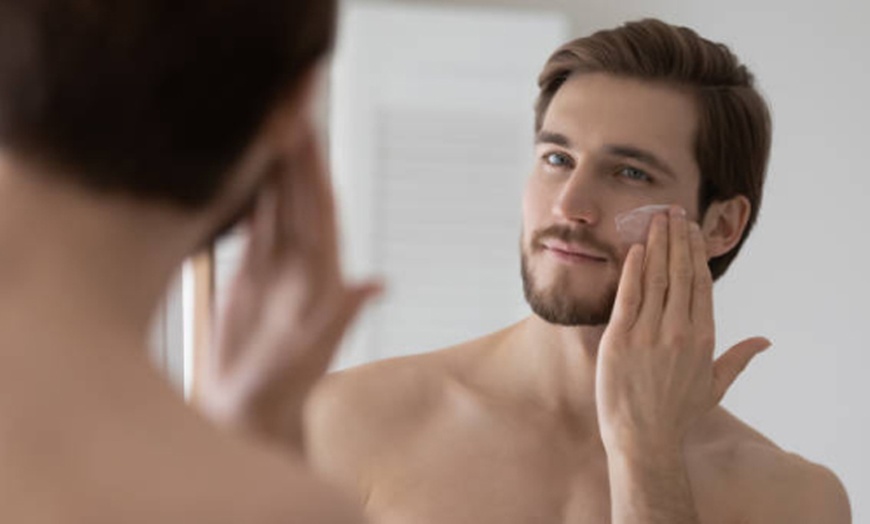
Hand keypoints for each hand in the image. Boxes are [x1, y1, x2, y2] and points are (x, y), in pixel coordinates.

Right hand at [197, 126, 380, 452]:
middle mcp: (301, 263)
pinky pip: (256, 224)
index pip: (318, 210)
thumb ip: (339, 317)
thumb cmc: (283, 387)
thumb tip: (375, 286)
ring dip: (275, 163)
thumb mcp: (311, 354)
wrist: (253, 408)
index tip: (307, 131)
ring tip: (272, 120)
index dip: (314, 170)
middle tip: (290, 103)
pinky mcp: (252, 274)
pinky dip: (253, 194)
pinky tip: (249, 167)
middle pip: (299, 195)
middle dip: (297, 151)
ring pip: (277, 203)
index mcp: (320, 275)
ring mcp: (276, 266)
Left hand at [596, 207, 769, 456]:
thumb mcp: (715, 386)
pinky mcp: (620, 338)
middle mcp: (678, 330)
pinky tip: (634, 248)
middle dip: (676, 238)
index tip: (691, 230)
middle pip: (679, 273)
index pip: (700, 283)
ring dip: (655, 244)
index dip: (695, 252)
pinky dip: (632, 270)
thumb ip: (739, 358)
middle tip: (673, 210)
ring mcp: (648, 333)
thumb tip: (765, 341)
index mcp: (703, 338)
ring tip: (655, 219)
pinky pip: (627, 295)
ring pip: (655, 278)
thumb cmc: (677, 414)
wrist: (643, 438)